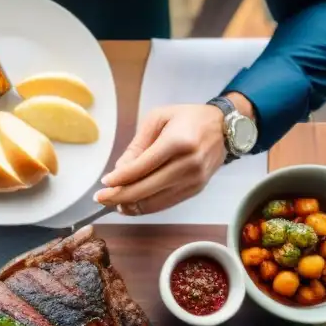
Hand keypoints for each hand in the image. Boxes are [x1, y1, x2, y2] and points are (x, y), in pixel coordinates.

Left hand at [95, 104, 226, 214]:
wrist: (224, 128)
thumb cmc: (188, 119)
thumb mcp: (158, 119)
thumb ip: (137, 146)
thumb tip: (119, 172)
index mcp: (178, 142)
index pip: (142, 167)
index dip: (120, 178)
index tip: (105, 182)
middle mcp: (188, 164)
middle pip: (146, 188)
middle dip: (119, 196)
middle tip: (100, 198)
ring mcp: (194, 180)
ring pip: (155, 201)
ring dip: (131, 205)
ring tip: (114, 202)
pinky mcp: (195, 190)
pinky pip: (165, 204)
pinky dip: (145, 206)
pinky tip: (131, 204)